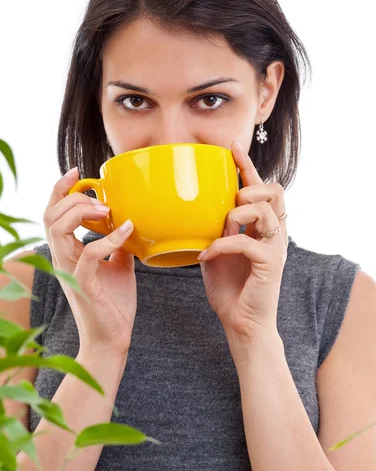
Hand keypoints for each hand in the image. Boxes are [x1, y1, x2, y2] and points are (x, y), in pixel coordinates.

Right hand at [43, 168, 135, 358]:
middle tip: (100, 200)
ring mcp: (70, 271)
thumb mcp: (118, 265)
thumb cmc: (113, 303)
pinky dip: (109, 238)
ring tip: (107, 211)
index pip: (53, 214)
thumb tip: (128, 224)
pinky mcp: (83, 284)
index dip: (60, 189)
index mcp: (68, 252)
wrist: (113, 338)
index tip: (77, 172)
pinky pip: (89, 253)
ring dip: (82, 212)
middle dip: (72, 197)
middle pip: (50, 215)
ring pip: (58, 228)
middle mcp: (63, 258)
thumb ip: (117, 244)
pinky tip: (127, 231)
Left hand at [199, 141, 287, 344]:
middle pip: (275, 190)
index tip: (230, 147)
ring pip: (264, 210)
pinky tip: (207, 255)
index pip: (261, 187)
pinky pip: (246, 241)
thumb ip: (215, 227)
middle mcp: (275, 232)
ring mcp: (275, 247)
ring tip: (221, 226)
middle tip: (231, 201)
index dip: (248, 165)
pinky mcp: (270, 264)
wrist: (241, 322)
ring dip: (237, 213)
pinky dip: (223, 244)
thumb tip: (196, 207)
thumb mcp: (217, 248)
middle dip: (250, 187)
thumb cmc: (229, 286)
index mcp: (263, 226)